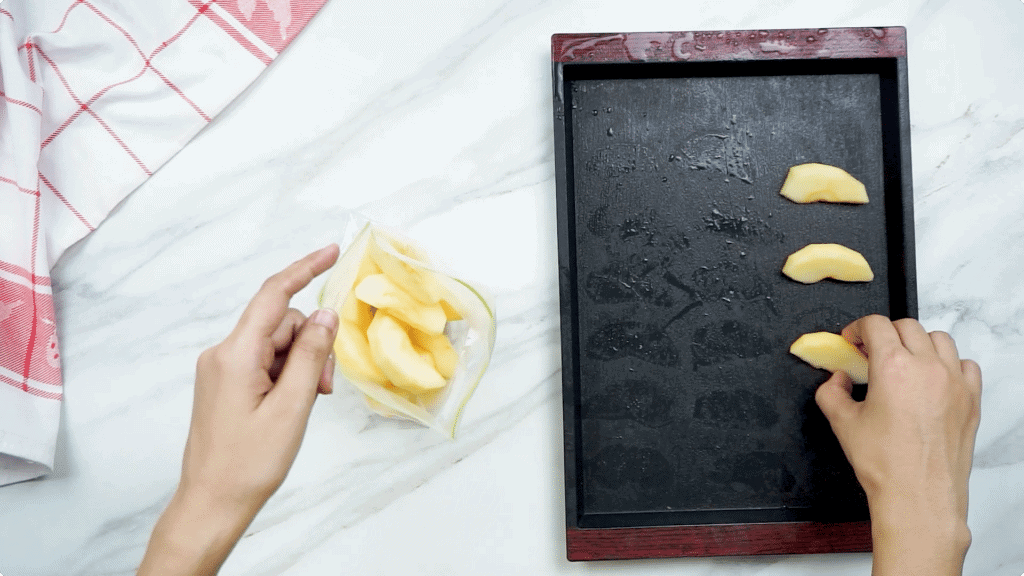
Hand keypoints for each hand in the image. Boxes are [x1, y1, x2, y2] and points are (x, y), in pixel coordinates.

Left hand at [139, 244, 340, 575]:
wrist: (212, 503)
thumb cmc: (249, 462)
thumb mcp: (293, 406)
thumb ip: (311, 355)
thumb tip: (325, 314)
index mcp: (235, 354)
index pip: (274, 295)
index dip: (304, 268)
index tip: (332, 251)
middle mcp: (222, 353)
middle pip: (281, 323)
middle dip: (311, 344)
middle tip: (325, 388)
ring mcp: (221, 369)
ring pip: (276, 344)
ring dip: (301, 364)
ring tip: (308, 403)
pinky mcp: (224, 383)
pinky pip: (264, 361)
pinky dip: (287, 374)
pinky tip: (293, 403)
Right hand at [815, 314, 981, 575]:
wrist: (918, 495)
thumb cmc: (884, 464)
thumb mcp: (842, 423)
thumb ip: (831, 392)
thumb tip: (836, 379)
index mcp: (893, 367)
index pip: (876, 324)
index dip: (858, 329)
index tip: (852, 341)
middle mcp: (927, 367)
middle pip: (907, 326)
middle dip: (885, 334)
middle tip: (872, 354)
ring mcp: (954, 382)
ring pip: (939, 339)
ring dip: (917, 344)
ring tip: (904, 363)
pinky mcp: (971, 399)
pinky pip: (965, 365)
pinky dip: (948, 364)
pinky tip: (933, 380)